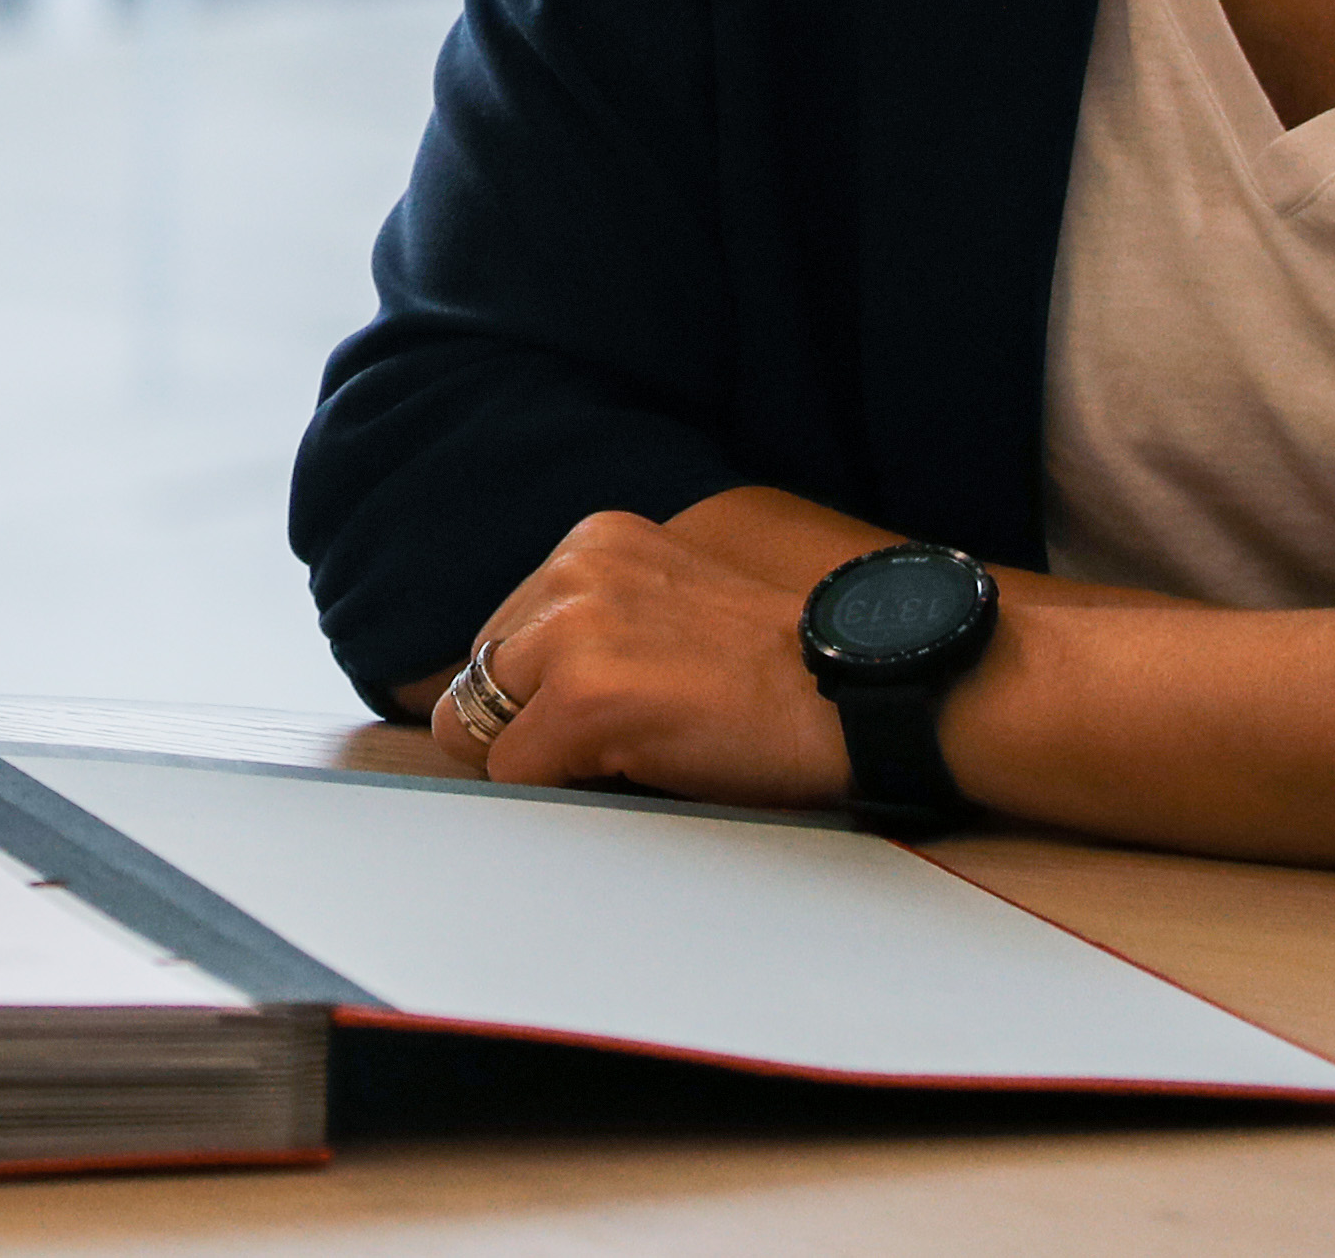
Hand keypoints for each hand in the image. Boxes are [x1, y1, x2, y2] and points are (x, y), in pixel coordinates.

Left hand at [433, 509, 852, 807]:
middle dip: (523, 728)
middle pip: (476, 679)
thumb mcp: (666, 608)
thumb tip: (508, 695)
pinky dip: (560, 793)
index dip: (534, 697)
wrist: (858, 692)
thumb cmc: (777, 672)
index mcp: (593, 542)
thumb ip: (591, 624)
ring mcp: (575, 630)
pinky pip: (515, 773)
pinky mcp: (584, 697)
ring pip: (478, 727)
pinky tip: (637, 772)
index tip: (596, 717)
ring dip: (539, 760)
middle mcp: (573, 569)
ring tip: (626, 755)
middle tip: (613, 746)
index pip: (501, 636)